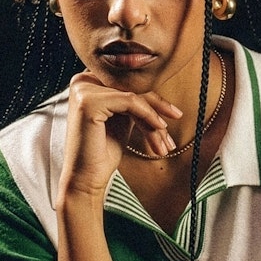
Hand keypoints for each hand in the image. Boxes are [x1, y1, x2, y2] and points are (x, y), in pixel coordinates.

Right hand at [59, 71, 181, 194]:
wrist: (86, 179)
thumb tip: (161, 88)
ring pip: (133, 95)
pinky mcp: (88, 101)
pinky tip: (160, 128)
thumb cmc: (103, 153)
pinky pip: (129, 101)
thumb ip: (133, 101)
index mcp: (88, 82)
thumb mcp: (123, 120)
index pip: (127, 83)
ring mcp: (83, 90)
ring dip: (154, 115)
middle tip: (177, 116)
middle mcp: (82, 81)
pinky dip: (148, 114)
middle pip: (131, 86)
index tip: (174, 111)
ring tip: (165, 138)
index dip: (152, 97)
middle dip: (156, 105)